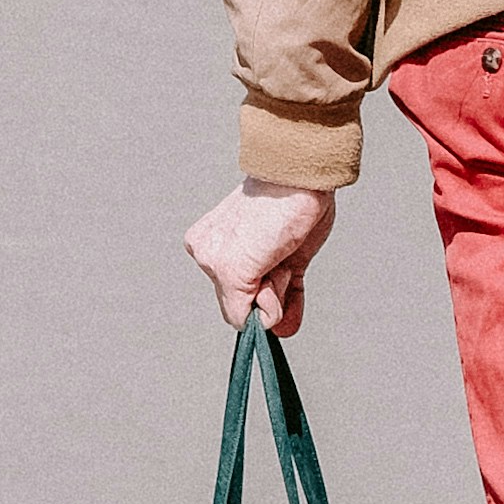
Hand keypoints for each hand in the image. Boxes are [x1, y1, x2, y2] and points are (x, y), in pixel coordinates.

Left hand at [187, 183, 332, 336]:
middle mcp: (205, 253)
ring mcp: (213, 264)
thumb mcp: (287, 254)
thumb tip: (282, 331)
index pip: (233, 289)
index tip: (275, 255)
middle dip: (269, 289)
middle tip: (281, 248)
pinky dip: (275, 303)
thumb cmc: (295, 202)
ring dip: (275, 292)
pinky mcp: (230, 272)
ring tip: (281, 250)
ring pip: (248, 310)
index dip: (263, 285)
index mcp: (212, 242)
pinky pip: (252, 316)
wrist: (298, 172)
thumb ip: (279, 294)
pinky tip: (279, 263)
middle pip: (240, 303)